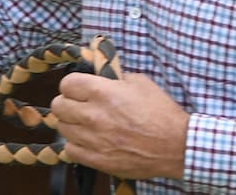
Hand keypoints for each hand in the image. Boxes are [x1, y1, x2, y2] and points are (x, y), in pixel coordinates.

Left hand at [51, 71, 188, 180]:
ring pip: (62, 127)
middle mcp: (94, 115)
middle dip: (67, 103)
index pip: (66, 84)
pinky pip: (70, 150)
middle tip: (79, 105)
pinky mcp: (98, 159)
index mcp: (103, 92)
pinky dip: (75, 144)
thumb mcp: (140, 83)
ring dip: (71, 124)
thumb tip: (100, 76)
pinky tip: (87, 141)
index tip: (78, 89)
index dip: (72, 85)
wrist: (177, 146)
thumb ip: (115, 78)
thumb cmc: (161, 113)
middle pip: (58, 105)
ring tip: (84, 124)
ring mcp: (94, 139)